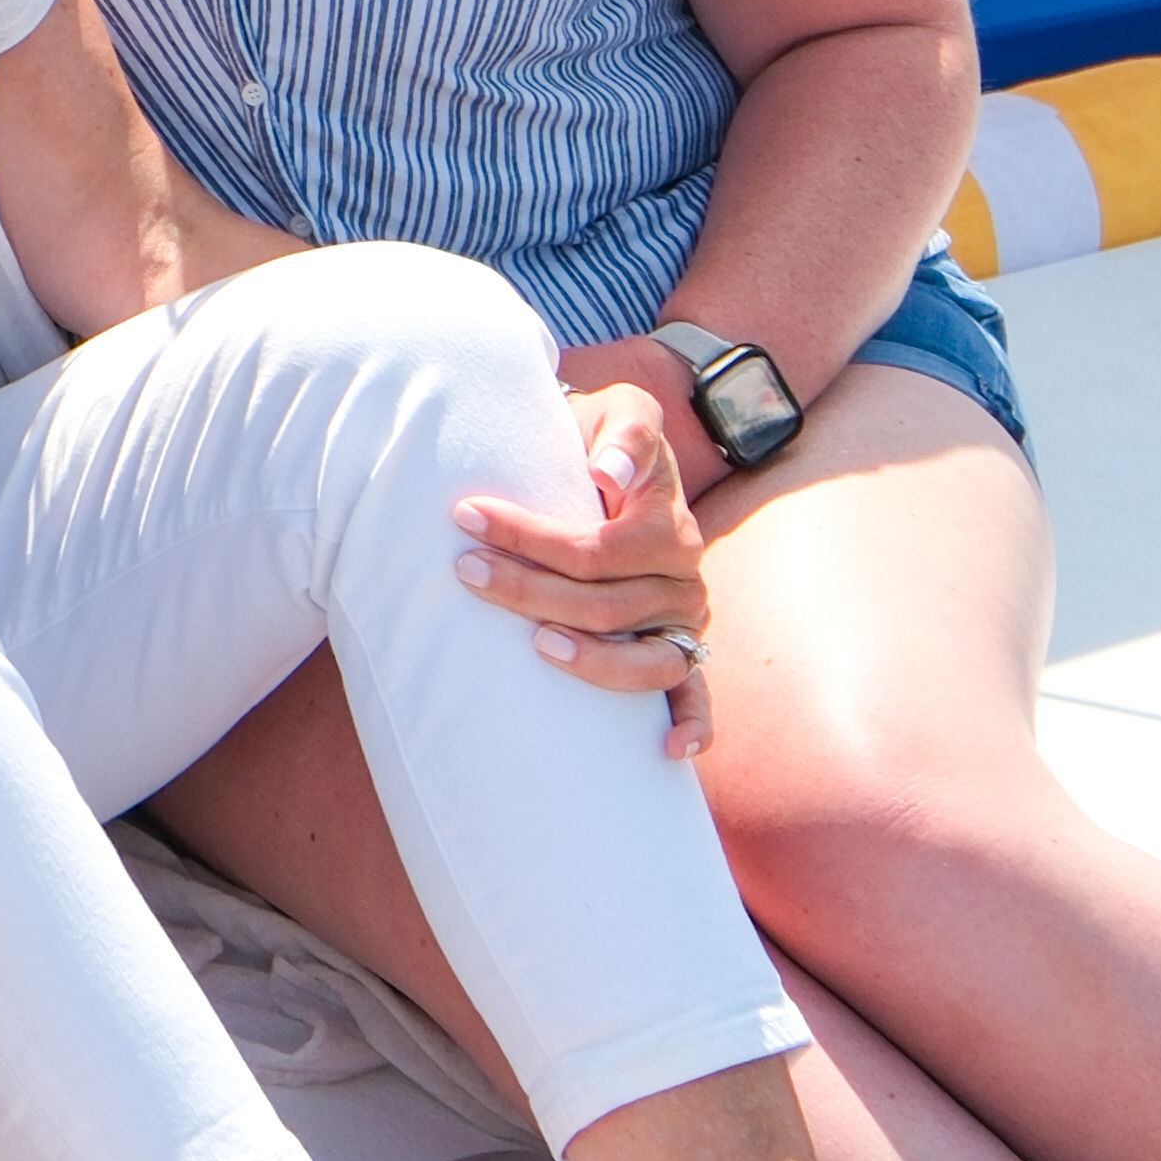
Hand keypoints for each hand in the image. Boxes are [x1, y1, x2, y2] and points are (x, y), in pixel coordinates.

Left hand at [465, 377, 712, 724]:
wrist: (622, 457)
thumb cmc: (604, 437)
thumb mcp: (620, 409)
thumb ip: (624, 429)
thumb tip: (607, 475)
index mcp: (667, 519)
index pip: (594, 545)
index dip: (529, 536)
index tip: (465, 515)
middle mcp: (683, 574)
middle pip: (604, 603)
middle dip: (528, 590)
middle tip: (465, 569)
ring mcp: (686, 618)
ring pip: (644, 658)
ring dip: (590, 659)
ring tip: (534, 646)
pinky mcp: (687, 648)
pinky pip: (696, 694)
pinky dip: (692, 725)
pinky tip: (667, 751)